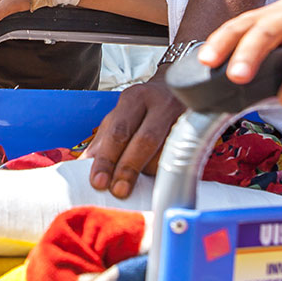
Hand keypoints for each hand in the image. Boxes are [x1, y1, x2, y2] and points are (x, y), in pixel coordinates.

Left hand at [81, 80, 185, 198]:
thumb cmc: (143, 108)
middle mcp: (160, 104)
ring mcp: (183, 116)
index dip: (107, 159)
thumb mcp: (119, 117)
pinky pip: (181, 156)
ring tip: (136, 186)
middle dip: (129, 168)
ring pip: (166, 151)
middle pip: (145, 140)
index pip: (119, 131)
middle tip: (118, 191)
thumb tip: (82, 167)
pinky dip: (165, 172)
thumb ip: (102, 142)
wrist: (175, 89)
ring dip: (149, 173)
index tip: (98, 182)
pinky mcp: (198, 129)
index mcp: (135, 98)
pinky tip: (156, 180)